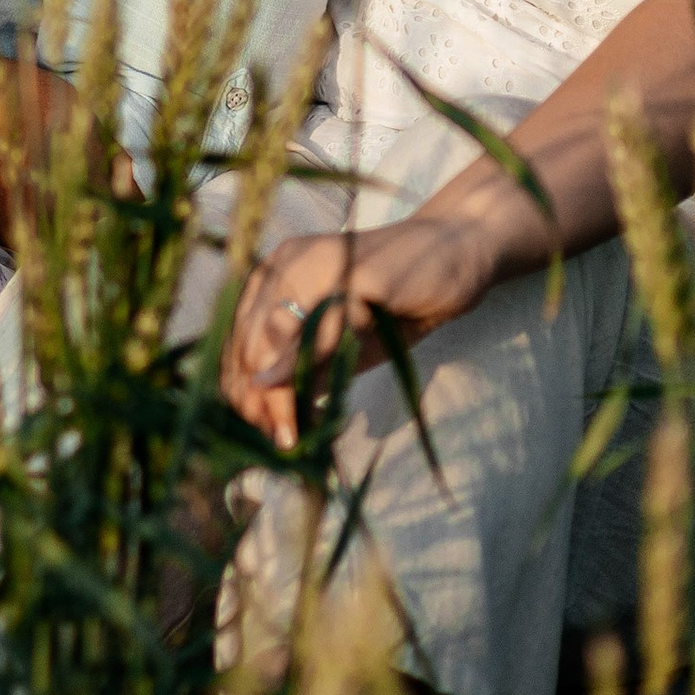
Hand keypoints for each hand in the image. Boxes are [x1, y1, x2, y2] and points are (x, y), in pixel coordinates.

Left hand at [220, 213, 500, 449]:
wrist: (456, 253)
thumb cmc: (393, 301)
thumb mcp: (341, 344)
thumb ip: (305, 369)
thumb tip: (267, 414)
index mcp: (273, 274)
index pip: (239, 339)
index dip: (242, 391)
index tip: (259, 432)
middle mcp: (285, 262)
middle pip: (250, 343)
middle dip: (258, 401)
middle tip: (278, 441)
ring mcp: (317, 263)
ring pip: (274, 337)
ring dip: (278, 395)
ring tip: (288, 435)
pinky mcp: (355, 274)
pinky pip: (321, 327)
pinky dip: (307, 369)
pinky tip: (306, 404)